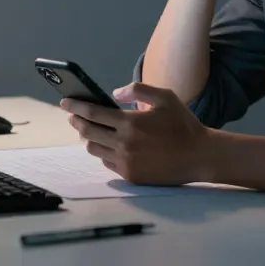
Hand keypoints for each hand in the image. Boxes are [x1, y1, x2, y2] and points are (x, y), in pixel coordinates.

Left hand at [60, 83, 210, 185]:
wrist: (199, 156)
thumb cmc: (183, 124)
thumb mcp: (165, 97)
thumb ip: (138, 90)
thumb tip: (115, 92)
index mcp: (130, 122)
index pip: (93, 113)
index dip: (76, 106)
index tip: (65, 102)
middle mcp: (124, 143)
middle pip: (88, 132)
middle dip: (76, 121)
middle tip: (72, 115)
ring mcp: (126, 162)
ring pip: (94, 149)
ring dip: (88, 138)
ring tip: (89, 130)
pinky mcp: (130, 175)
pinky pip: (107, 163)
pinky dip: (102, 152)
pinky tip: (106, 145)